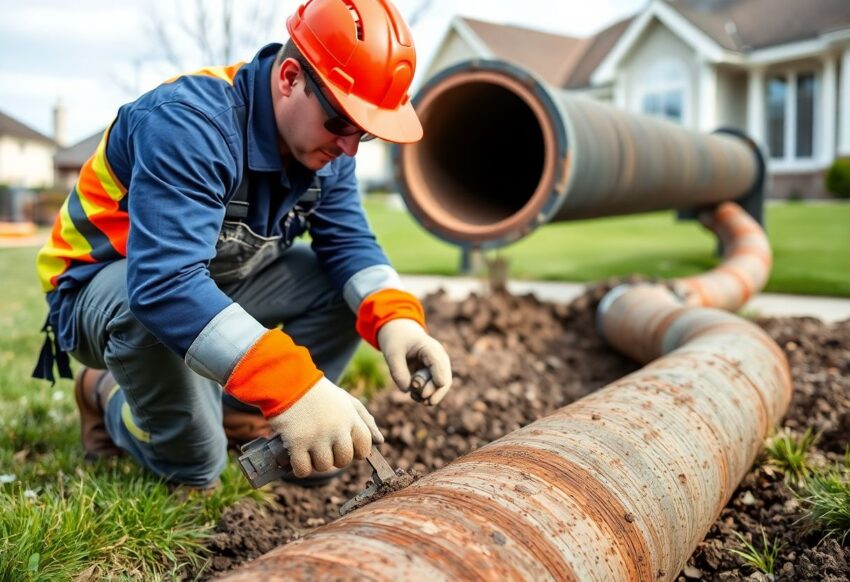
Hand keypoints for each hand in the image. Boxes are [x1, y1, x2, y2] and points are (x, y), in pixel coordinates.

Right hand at [268, 377, 383, 477]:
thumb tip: (380, 441)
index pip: (364, 447)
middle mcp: (337, 428)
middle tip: (323, 448)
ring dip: (316, 463)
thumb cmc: (319, 393)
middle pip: (344, 460)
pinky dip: (299, 468)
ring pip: (324, 466)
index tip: (345, 446)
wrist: (289, 380)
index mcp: (351, 417)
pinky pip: (303, 470)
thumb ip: (365, 420)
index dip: (356, 451)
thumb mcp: (346, 400)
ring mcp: (317, 436)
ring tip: (309, 449)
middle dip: (335, 458)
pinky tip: (296, 457)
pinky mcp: (296, 442)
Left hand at [377, 319, 451, 404]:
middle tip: (414, 396)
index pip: (439, 367)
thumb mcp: (392, 353)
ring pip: (439, 388)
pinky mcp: (434, 375)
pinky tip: (413, 394)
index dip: (435, 383)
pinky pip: (434, 390)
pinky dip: (423, 395)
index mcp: (432, 349)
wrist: (401, 334)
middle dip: (429, 391)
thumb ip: (398, 371)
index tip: (424, 394)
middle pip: (443, 381)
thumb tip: (407, 390)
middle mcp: (440, 359)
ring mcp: (439, 368)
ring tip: (412, 394)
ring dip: (425, 395)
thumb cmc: (397, 341)